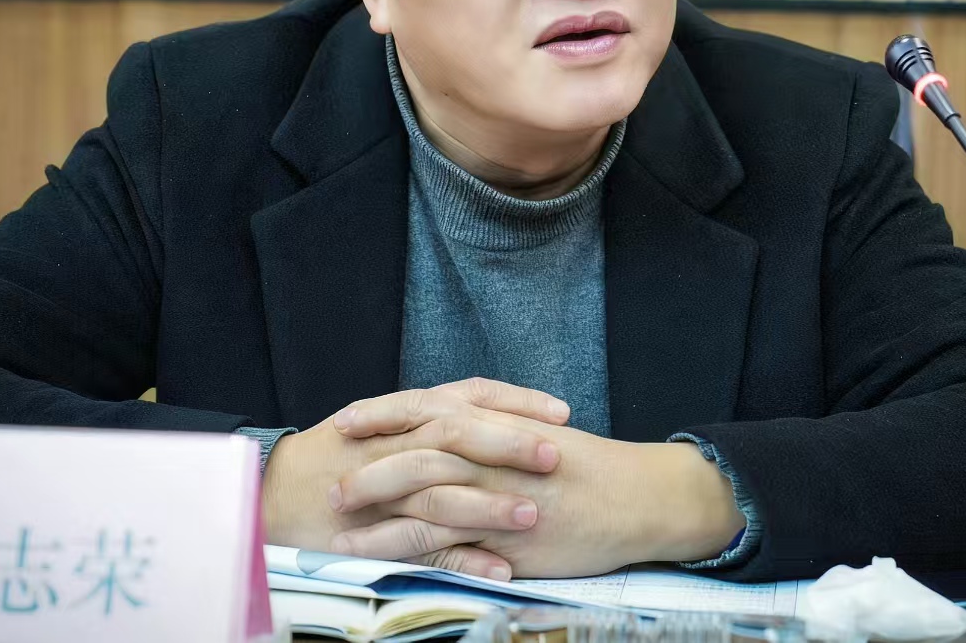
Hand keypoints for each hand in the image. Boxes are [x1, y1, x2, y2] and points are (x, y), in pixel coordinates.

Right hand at [261, 378, 571, 577]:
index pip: (469, 397)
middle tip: (555, 455)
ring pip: (442, 492)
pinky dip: (461, 558)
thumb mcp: (389, 423)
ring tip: (533, 514)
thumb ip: (436, 416)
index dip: (516, 402)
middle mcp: (398, 443)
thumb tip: (493, 412)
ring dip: (490, 504)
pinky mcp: (374, 535)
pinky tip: (500, 569)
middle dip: (509, 443)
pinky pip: (421, 547)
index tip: (561, 411)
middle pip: (459, 435)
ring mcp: (385, 491)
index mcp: (406, 414)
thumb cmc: (339, 455)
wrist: (273, 490)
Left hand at [329, 413, 744, 578]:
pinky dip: (406, 548)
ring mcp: (496, 493)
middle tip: (328, 475)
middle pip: (415, 448)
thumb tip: (455, 426)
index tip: (345, 420)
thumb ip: (493, 429)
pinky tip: (379, 557)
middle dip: (368, 461)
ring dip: (376, 506)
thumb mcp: (536, 433)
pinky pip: (446, 541)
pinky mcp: (504, 535)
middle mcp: (491, 451)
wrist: (637, 497)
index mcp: (496, 420)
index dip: (383, 413)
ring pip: (422, 494)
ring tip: (338, 518)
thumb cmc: (590, 468)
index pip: (427, 408)